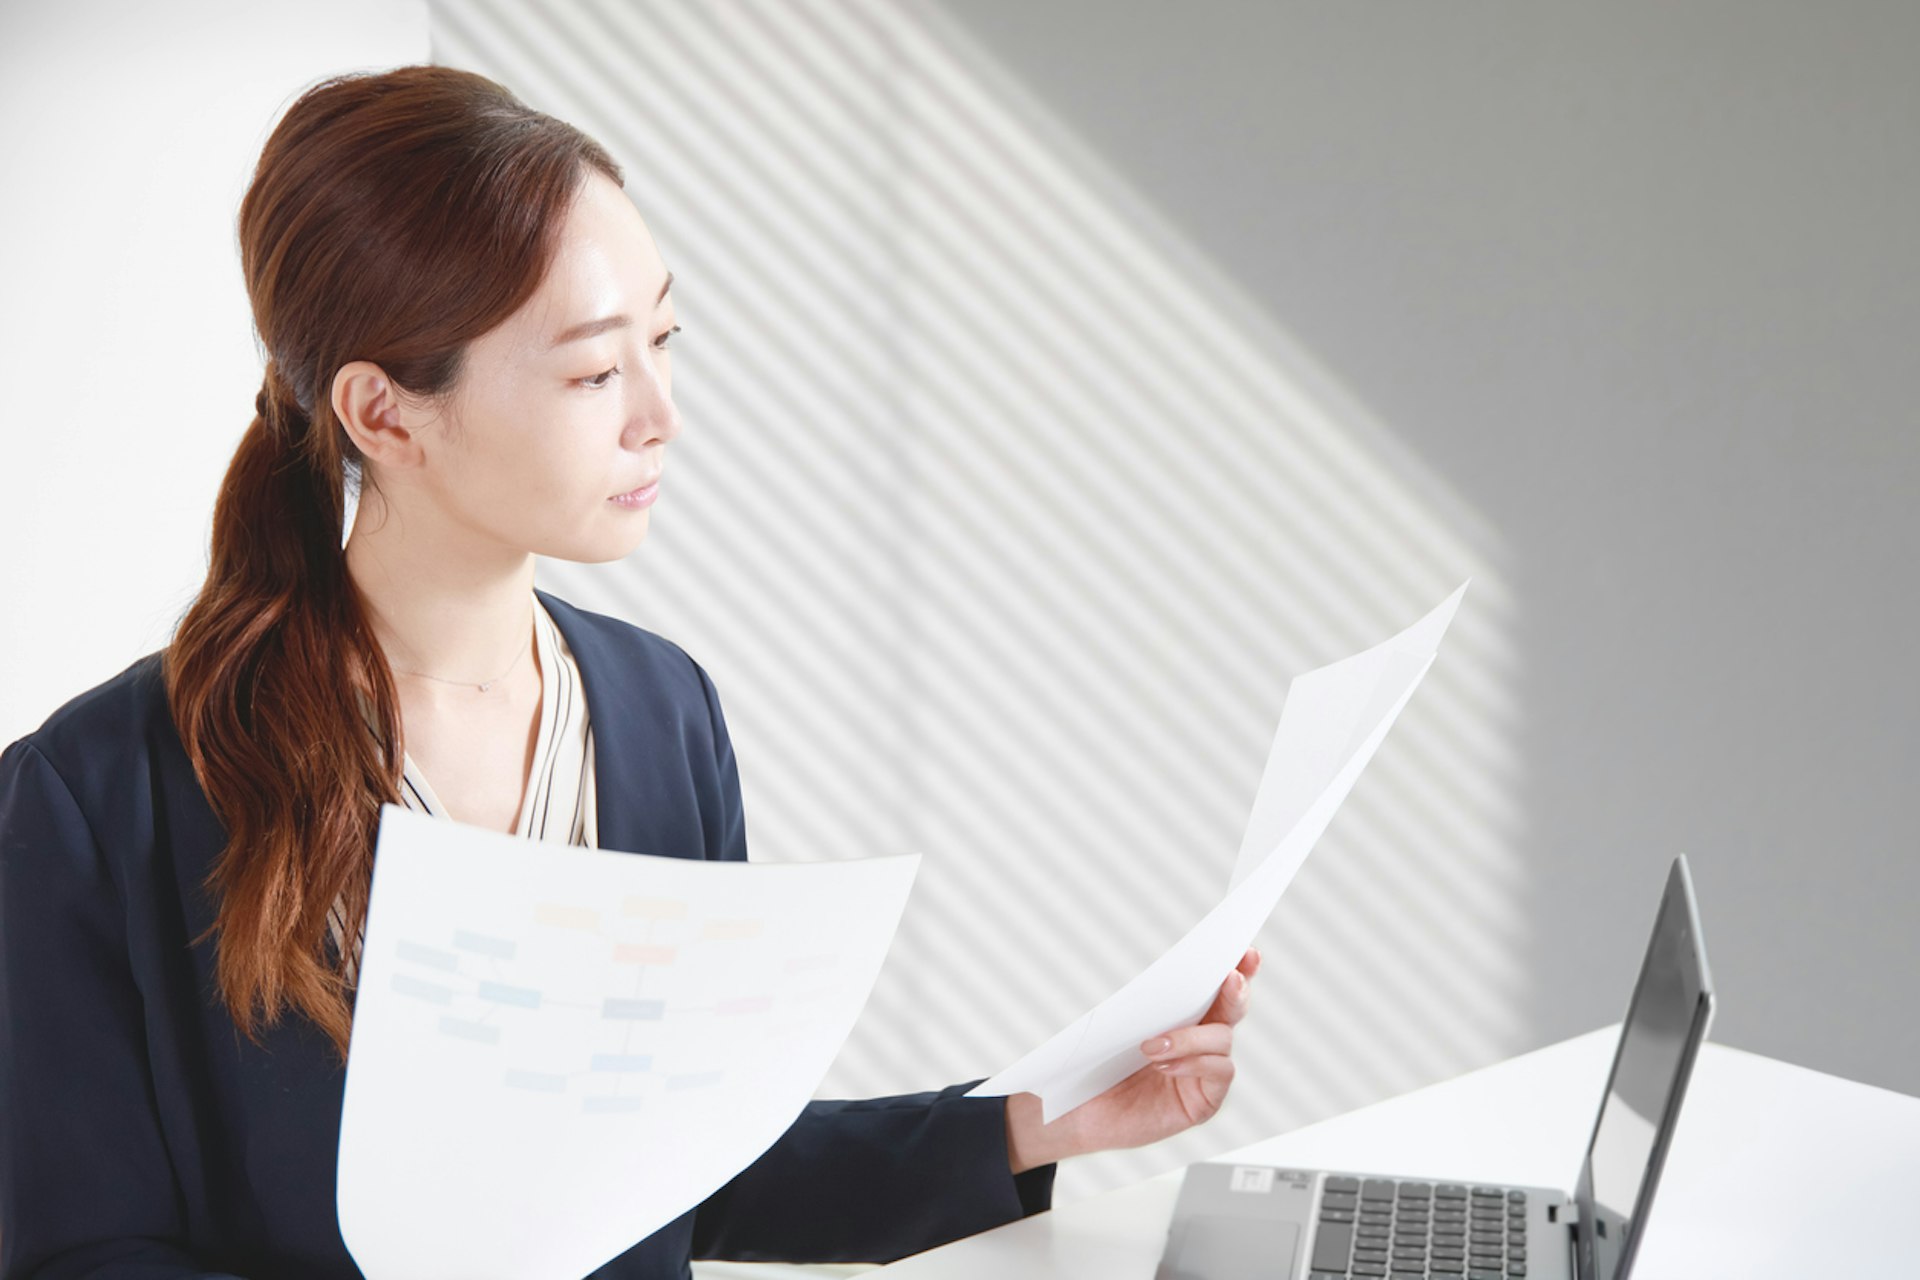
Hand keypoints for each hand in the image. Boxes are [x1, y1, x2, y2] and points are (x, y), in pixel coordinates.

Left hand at [1005, 947, 1261, 1172]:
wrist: (1079, 1111)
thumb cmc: (1094, 1065)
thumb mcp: (1115, 1025)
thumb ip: (1145, 1004)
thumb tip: (1166, 981)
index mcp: (1183, 1016)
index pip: (1216, 986)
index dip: (1238, 966)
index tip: (1247, 950)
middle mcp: (1201, 1041)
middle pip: (1233, 1007)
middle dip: (1236, 989)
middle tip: (1229, 977)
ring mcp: (1205, 1072)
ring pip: (1223, 1040)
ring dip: (1191, 1037)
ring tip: (1151, 1045)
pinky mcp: (1203, 1102)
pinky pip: (1218, 1073)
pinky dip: (1193, 1064)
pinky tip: (1163, 1065)